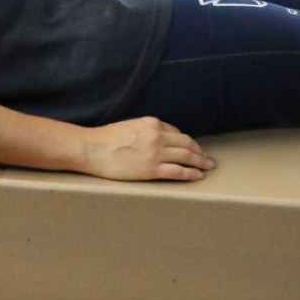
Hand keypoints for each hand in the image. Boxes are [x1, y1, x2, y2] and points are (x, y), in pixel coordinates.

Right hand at [81, 117, 214, 181]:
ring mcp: (156, 153)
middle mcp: (157, 137)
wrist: (92, 149)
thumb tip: (156, 138)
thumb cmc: (105, 138)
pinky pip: (178, 172)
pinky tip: (197, 175)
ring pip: (187, 157)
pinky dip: (190, 173)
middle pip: (187, 144)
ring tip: (207, 167)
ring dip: (200, 162)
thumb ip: (145, 130)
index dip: (187, 141)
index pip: (176, 132)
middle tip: (207, 158)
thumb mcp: (129, 125)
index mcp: (151, 124)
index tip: (192, 147)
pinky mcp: (152, 169)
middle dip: (199, 151)